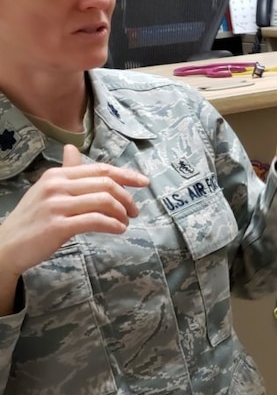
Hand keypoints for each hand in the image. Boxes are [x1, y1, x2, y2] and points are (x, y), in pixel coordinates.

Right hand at [0, 144, 148, 284]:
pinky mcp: (58, 226)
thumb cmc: (31, 219)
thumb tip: (73, 149)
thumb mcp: (46, 190)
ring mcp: (57, 205)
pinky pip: (95, 220)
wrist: (6, 246)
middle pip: (106, 184)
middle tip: (135, 210)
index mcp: (57, 175)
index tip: (144, 182)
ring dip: (122, 212)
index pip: (100, 169)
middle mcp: (57, 186)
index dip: (126, 175)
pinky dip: (113, 224)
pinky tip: (118, 229)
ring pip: (104, 201)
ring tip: (126, 222)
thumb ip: (65, 172)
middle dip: (127, 197)